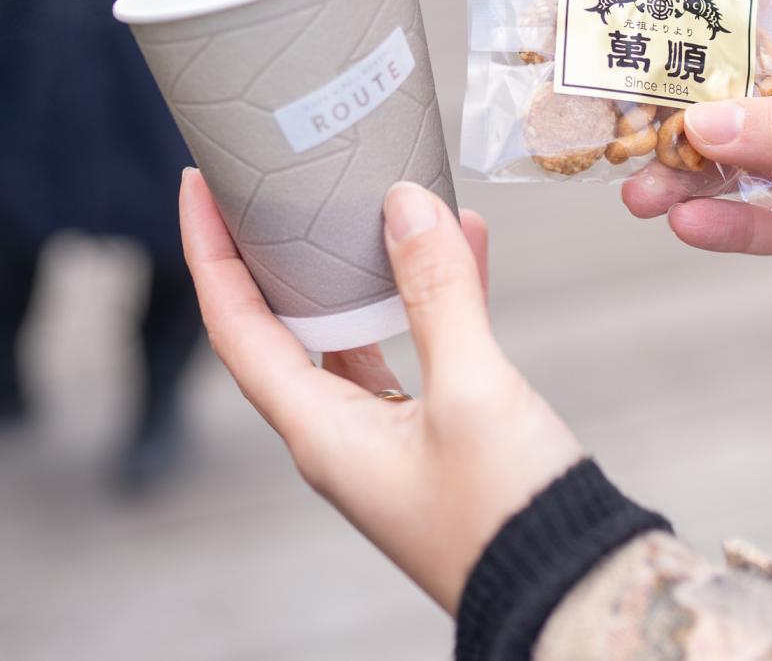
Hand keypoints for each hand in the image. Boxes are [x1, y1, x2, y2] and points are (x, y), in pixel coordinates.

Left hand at [180, 171, 582, 611]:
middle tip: (279, 183)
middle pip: (285, 328)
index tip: (200, 186)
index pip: (236, 328)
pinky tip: (464, 245)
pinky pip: (415, 352)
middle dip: (281, 251)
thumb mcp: (472, 389)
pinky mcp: (435, 440)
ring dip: (364, 268)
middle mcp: (339, 437)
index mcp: (320, 433)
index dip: (210, 254)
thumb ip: (437, 292)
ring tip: (377, 195)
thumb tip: (403, 200)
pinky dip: (431, 298)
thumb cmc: (508, 510)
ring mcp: (386, 441)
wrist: (571, 589)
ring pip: (353, 335)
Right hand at [622, 0, 771, 333]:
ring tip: (637, 194)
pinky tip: (688, 225)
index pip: (770, 7)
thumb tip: (705, 128)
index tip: (641, 27)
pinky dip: (732, 225)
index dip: (707, 13)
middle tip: (614, 128)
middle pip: (740, 95)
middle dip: (678, 112)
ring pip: (746, 165)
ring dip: (690, 177)